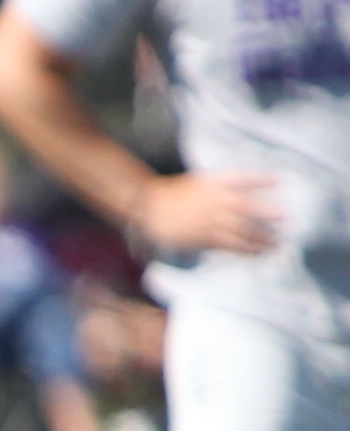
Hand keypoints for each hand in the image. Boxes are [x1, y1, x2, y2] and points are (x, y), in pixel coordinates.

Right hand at [135, 171, 281, 257]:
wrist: (145, 208)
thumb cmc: (172, 196)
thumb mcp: (197, 183)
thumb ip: (219, 188)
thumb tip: (243, 195)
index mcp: (211, 182)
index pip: (240, 178)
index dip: (259, 179)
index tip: (277, 181)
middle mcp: (212, 200)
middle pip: (244, 206)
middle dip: (265, 211)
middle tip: (284, 217)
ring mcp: (207, 219)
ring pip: (239, 228)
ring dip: (259, 236)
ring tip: (275, 243)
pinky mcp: (201, 237)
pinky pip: (227, 243)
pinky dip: (244, 248)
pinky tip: (256, 252)